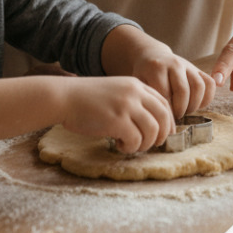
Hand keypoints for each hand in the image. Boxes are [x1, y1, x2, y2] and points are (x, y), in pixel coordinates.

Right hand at [59, 77, 173, 153]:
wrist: (64, 97)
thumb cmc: (86, 99)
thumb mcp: (115, 91)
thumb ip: (133, 102)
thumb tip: (151, 125)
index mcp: (136, 85)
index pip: (163, 103)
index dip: (167, 121)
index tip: (163, 133)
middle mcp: (135, 93)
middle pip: (163, 117)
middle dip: (161, 135)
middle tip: (152, 144)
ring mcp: (127, 106)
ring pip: (152, 130)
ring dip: (144, 144)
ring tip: (131, 145)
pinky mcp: (117, 120)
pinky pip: (135, 140)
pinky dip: (130, 147)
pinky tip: (119, 144)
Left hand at [129, 46, 215, 118]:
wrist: (153, 56)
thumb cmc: (145, 76)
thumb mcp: (140, 85)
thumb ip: (150, 100)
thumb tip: (160, 126)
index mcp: (156, 68)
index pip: (165, 95)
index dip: (167, 112)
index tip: (164, 121)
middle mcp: (174, 64)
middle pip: (183, 91)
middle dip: (180, 110)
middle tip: (175, 117)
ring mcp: (188, 65)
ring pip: (199, 87)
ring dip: (194, 105)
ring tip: (185, 111)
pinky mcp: (198, 69)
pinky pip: (209, 84)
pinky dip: (206, 98)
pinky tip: (196, 105)